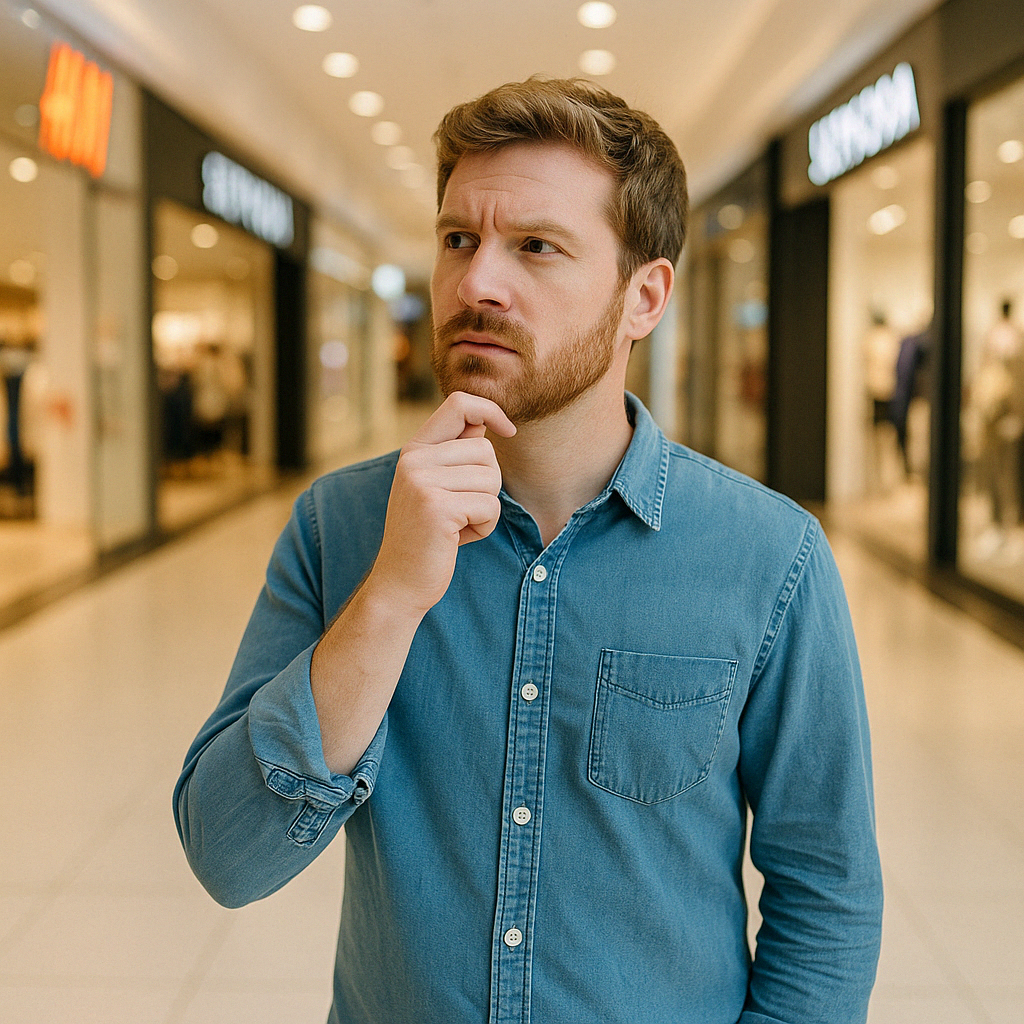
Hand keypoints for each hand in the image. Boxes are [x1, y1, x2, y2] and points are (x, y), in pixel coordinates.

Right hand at [366, 392, 515, 615]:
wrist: (400, 582)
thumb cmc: (429, 535)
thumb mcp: (437, 486)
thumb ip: (456, 454)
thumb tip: (486, 420)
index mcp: (414, 450)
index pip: (459, 404)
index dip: (491, 410)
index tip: (509, 431)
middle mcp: (414, 460)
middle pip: (486, 450)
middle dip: (489, 484)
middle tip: (462, 510)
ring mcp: (422, 482)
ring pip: (491, 479)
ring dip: (486, 508)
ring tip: (458, 525)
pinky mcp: (436, 507)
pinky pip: (489, 506)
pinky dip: (484, 526)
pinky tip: (458, 538)